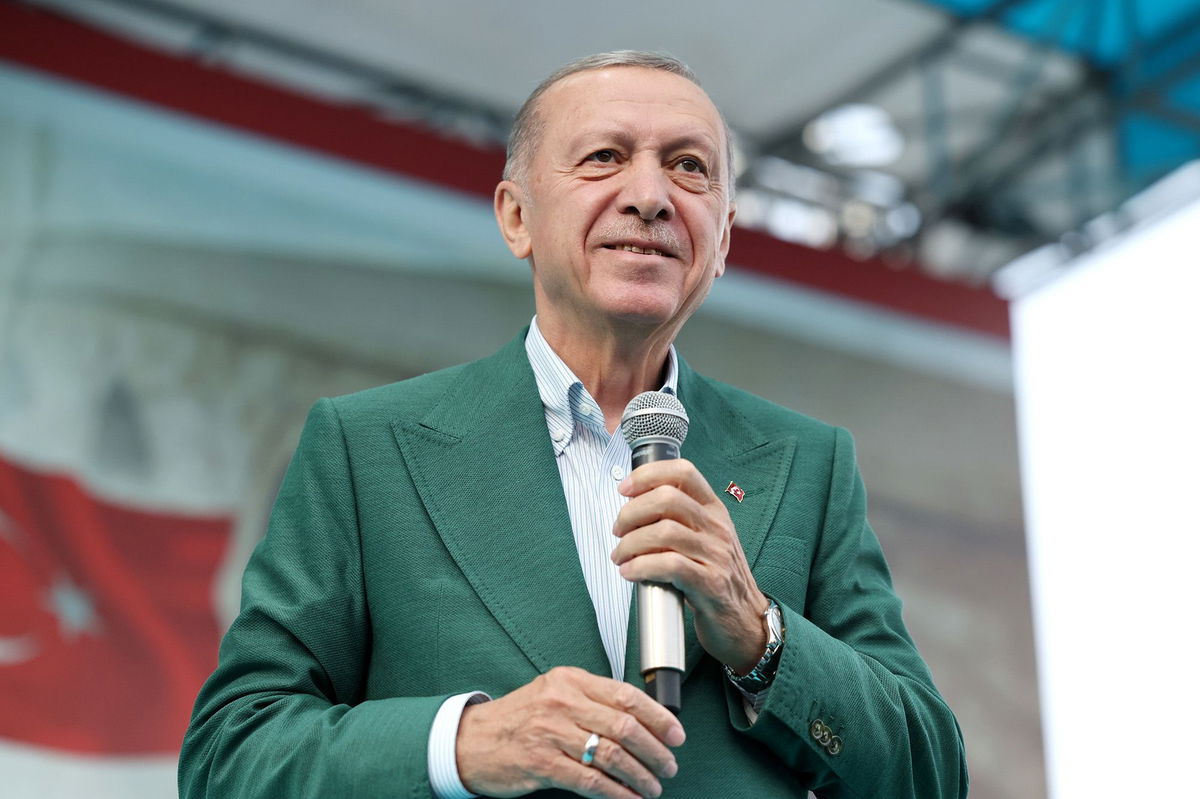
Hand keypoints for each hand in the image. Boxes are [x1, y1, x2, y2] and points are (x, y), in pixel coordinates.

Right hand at [455, 666, 684, 798]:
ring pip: (612, 756)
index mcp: (570, 680)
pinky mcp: (542, 764)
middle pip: (624, 727)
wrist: (473, 740)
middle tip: (669, 765)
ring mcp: (551, 734)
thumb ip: (592, 700)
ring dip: (640, 776)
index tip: (676, 734)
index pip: (626, 695)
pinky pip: (590, 781)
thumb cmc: (519, 718)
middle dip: (655, 750)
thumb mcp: (554, 694)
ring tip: (653, 786)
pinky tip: (629, 798)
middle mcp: (562, 702)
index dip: (658, 717)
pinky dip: (616, 793)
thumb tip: (641, 720)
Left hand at [612, 459, 768, 674]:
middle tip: (619, 530)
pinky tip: (630, 572)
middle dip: (631, 513)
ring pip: (663, 532)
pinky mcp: (710, 583)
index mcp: (714, 510)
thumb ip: (679, 520)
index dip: (648, 475)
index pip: (683, 472)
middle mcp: (717, 527)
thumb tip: (633, 507)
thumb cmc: (717, 578)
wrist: (746, 621)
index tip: (625, 489)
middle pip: (667, 498)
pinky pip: (669, 565)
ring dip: (630, 543)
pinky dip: (641, 566)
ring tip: (620, 556)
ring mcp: (716, 555)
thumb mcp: (705, 539)